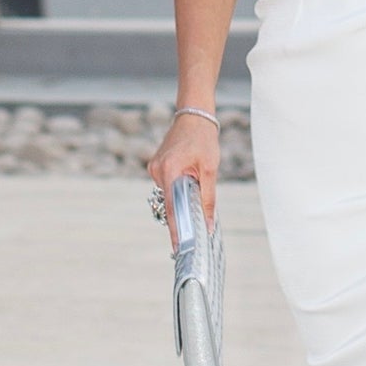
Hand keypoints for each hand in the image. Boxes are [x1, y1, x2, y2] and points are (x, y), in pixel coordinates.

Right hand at [146, 111, 221, 230]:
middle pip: (169, 203)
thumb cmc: (204, 140)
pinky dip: (177, 189)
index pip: (171, 208)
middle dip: (182, 214)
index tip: (179, 248)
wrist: (194, 117)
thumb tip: (209, 223)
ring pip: (169, 194)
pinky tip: (189, 182)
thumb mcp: (210, 170)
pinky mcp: (156, 166)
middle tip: (196, 225)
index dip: (176, 230)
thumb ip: (208, 198)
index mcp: (169, 170)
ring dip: (181, 198)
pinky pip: (167, 185)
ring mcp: (154, 168)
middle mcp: (157, 170)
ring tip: (196, 189)